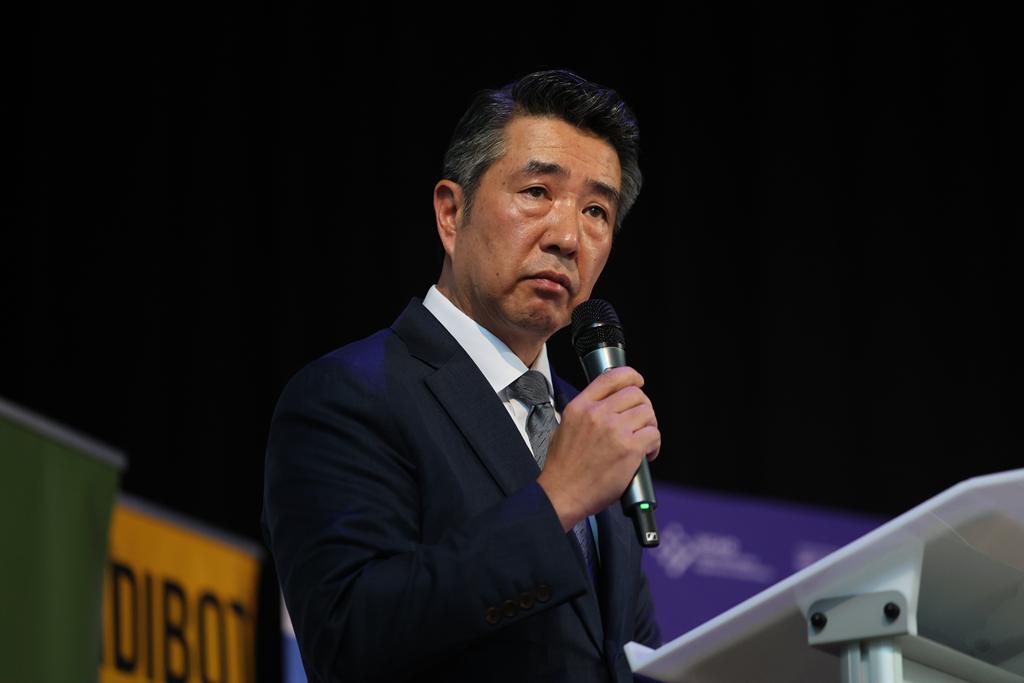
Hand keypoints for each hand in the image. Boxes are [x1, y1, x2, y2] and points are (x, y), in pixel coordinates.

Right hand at [537, 366, 660, 530]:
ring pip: (648, 413)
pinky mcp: (629, 448)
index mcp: (580, 407)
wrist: (562, 494)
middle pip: (635, 394)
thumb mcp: (564, 427)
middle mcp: (598, 414)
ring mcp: (615, 430)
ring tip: (643, 440)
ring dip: (650, 426)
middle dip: (643, 407)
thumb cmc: (563, 468)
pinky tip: (646, 454)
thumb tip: (605, 406)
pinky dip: (654, 445)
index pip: (612, 377)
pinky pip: (654, 435)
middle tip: (640, 422)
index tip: (638, 382)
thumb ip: (585, 413)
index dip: (631, 376)